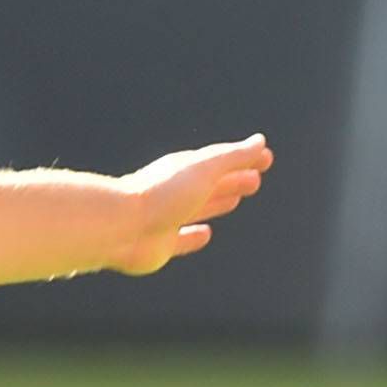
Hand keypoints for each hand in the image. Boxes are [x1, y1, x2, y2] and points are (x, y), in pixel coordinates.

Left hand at [111, 135, 272, 273]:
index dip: (244, 160)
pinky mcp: (160, 244)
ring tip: (236, 199)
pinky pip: (182, 240)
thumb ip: (232, 157)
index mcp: (185, 170)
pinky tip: (206, 234)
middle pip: (211, 184)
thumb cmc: (162, 194)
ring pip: (199, 208)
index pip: (221, 162)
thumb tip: (260, 142)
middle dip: (234, 180)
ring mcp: (167, 218)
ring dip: (218, 202)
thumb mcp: (205, 170)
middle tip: (255, 180)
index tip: (265, 159)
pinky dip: (195, 236)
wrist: (121, 227)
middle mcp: (175, 192)